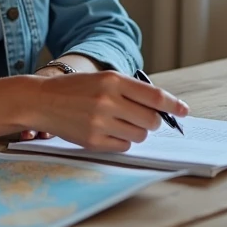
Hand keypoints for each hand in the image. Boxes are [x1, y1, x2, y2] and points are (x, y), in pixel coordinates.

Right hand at [24, 70, 189, 152]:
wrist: (42, 100)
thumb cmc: (77, 89)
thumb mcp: (103, 79)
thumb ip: (131, 91)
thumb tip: (161, 108)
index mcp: (113, 80)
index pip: (154, 95)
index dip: (173, 104)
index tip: (184, 110)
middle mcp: (108, 100)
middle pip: (151, 120)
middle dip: (154, 122)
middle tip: (145, 119)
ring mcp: (100, 122)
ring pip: (140, 135)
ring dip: (138, 132)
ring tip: (122, 123)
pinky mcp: (93, 140)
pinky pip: (124, 147)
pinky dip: (123, 141)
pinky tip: (110, 131)